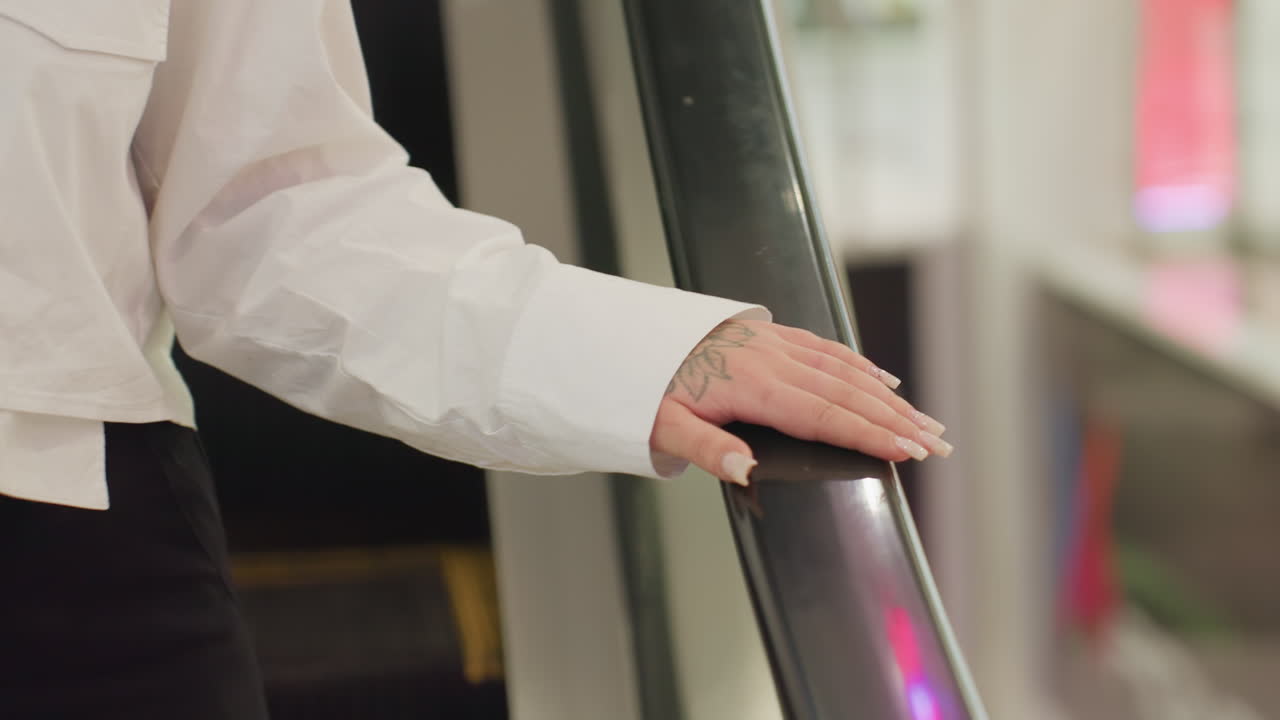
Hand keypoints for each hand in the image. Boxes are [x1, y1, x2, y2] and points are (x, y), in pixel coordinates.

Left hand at [649, 319, 951, 485]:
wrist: (625, 336)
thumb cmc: (644, 390)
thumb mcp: (663, 428)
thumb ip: (706, 450)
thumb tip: (748, 470)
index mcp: (751, 386)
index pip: (823, 415)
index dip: (869, 434)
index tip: (908, 450)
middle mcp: (771, 360)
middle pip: (846, 392)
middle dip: (896, 419)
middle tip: (938, 443)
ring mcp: (772, 343)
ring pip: (843, 369)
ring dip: (888, 396)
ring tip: (925, 419)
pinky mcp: (768, 335)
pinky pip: (826, 348)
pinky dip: (860, 365)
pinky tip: (883, 378)